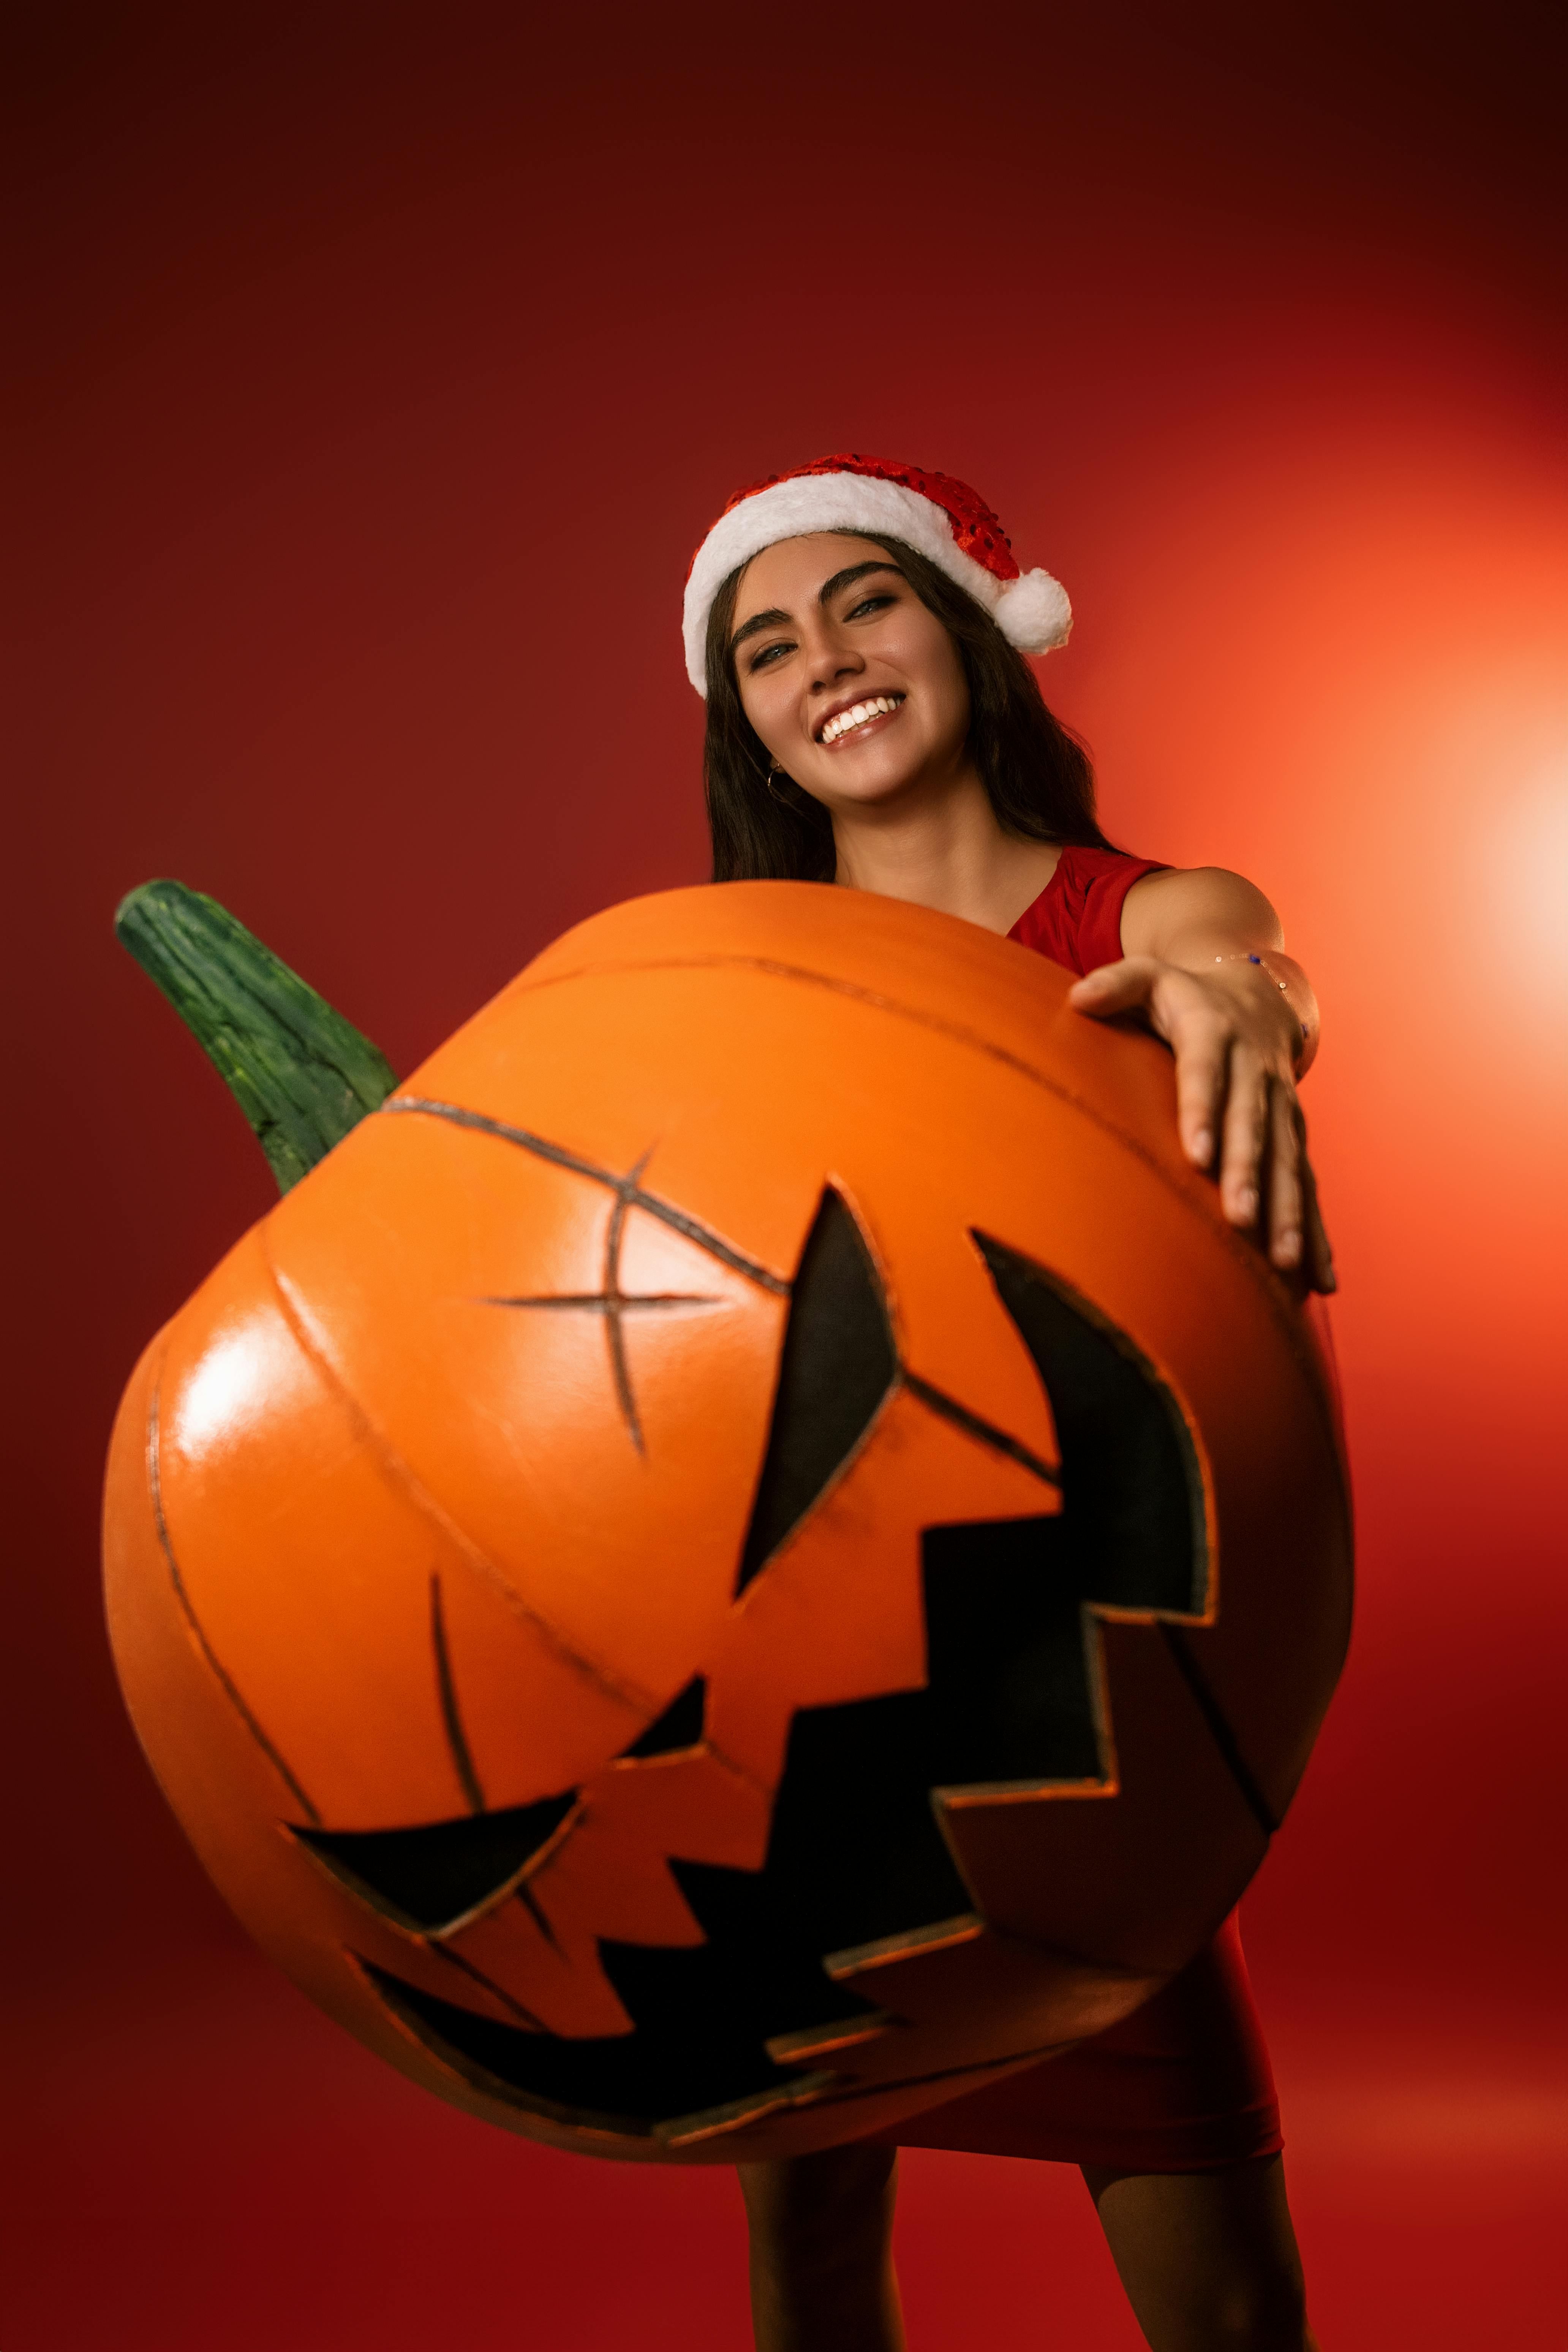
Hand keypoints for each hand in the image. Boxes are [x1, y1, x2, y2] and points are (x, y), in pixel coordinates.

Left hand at [1067, 956, 1334, 1291]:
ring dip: (1290, 1212)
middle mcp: (1255, 1073)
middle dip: (1250, 1176)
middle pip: (1253, 1127)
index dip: (1203, 1112)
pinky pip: (1307, 1184)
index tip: (1198, 1155)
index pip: (1206, 1075)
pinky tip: (1321, 1277)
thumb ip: (1116, 984)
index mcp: (1214, 1035)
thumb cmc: (1186, 996)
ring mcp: (1281, 1107)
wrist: (1258, 996)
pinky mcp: (1295, 1136)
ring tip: (1286, 1260)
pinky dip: (1317, 1231)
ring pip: (1288, 1162)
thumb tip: (1079, 995)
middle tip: (1242, 1220)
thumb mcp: (1151, 976)